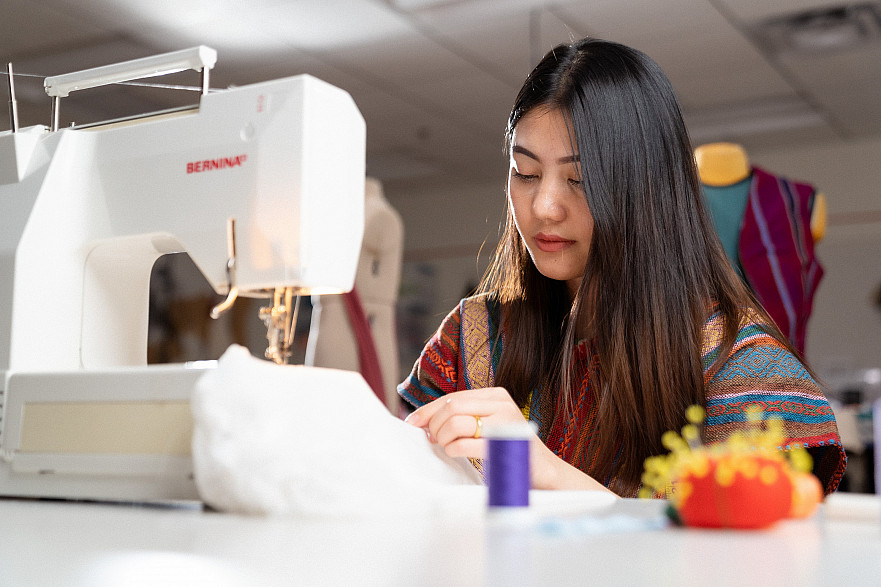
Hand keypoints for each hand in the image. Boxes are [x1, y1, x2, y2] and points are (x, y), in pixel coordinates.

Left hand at [405, 388, 615, 493]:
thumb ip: (463, 417)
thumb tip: (423, 420)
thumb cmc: (508, 450)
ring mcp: (505, 423)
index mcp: (496, 395)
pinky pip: (464, 444)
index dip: (429, 409)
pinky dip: (453, 450)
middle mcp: (502, 403)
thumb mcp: (488, 425)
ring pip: (455, 423)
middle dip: (434, 424)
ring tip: (447, 447)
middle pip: (451, 406)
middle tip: (433, 440)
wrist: (543, 472)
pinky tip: (455, 453)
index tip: (413, 422)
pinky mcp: (504, 445)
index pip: (453, 396)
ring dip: (444, 438)